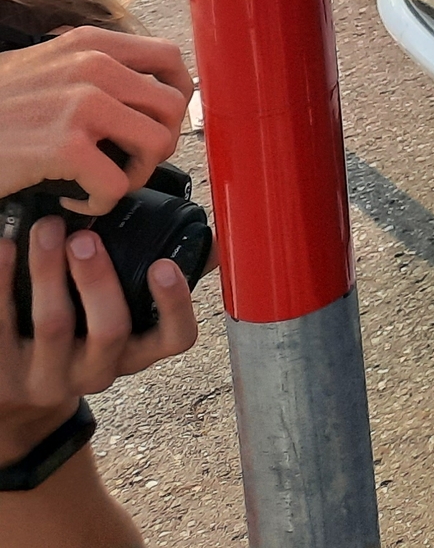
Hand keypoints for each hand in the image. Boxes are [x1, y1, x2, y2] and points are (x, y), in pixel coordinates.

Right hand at [0, 30, 192, 212]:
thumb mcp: (46, 66)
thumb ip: (94, 68)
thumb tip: (147, 88)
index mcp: (92, 43)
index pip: (171, 59)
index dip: (179, 96)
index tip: (161, 121)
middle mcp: (93, 66)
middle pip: (172, 107)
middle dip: (156, 144)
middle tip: (125, 162)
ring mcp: (80, 104)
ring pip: (156, 145)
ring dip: (134, 174)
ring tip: (103, 181)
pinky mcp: (64, 146)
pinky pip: (116, 184)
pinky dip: (99, 202)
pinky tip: (72, 198)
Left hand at [0, 217, 200, 461]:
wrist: (23, 399)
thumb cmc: (87, 339)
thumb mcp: (131, 322)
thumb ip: (167, 282)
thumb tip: (217, 241)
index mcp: (138, 354)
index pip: (176, 338)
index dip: (175, 304)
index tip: (165, 264)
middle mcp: (99, 373)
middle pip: (108, 328)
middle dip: (98, 279)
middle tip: (84, 237)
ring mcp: (49, 379)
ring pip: (55, 324)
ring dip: (49, 271)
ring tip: (45, 229)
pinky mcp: (4, 376)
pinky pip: (4, 326)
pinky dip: (3, 282)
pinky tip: (4, 247)